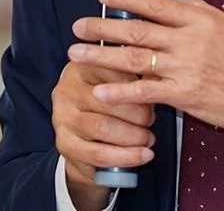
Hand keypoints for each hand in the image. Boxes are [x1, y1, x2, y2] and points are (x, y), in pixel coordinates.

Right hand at [51, 61, 155, 207]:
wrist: (85, 136)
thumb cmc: (108, 101)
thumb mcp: (118, 80)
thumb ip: (137, 73)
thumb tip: (161, 72)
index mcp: (82, 66)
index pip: (111, 68)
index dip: (135, 83)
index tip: (152, 91)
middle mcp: (67, 89)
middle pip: (108, 100)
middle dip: (138, 112)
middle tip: (152, 118)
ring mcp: (62, 117)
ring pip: (104, 128)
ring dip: (133, 136)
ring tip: (148, 138)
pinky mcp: (64, 143)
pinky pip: (98, 154)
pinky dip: (126, 156)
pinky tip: (142, 155)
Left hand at [68, 0, 223, 139]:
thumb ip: (196, 13)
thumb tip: (170, 4)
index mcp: (199, 19)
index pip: (154, 3)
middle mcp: (189, 40)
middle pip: (136, 29)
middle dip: (103, 26)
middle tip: (79, 26)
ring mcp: (185, 68)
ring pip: (134, 58)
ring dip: (101, 55)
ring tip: (78, 54)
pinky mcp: (184, 95)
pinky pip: (145, 91)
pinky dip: (120, 91)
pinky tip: (101, 90)